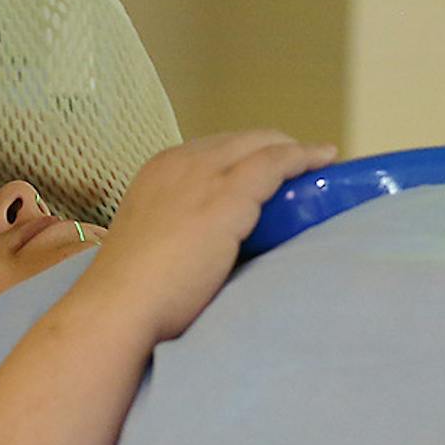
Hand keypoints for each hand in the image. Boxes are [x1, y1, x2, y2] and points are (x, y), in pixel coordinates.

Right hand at [75, 131, 335, 345]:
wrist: (120, 305)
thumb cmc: (135, 292)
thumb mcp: (155, 241)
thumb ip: (182, 229)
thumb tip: (215, 244)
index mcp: (159, 171)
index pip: (213, 149)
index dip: (245, 154)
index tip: (269, 168)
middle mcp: (180, 163)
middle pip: (240, 140)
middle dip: (274, 147)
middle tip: (304, 165)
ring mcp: (203, 175)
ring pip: (262, 144)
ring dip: (294, 151)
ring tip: (320, 163)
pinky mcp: (228, 196)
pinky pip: (276, 163)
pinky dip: (302, 159)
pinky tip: (324, 163)